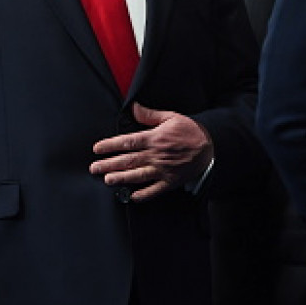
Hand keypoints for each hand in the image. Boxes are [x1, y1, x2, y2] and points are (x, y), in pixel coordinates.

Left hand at [89, 103, 213, 201]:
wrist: (211, 147)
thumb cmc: (190, 131)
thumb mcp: (171, 117)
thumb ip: (150, 115)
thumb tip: (134, 107)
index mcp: (154, 138)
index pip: (127, 142)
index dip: (110, 145)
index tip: (97, 149)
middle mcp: (156, 155)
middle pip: (128, 160)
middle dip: (109, 164)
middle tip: (94, 168)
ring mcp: (163, 170)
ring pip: (138, 175)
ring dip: (122, 178)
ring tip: (108, 180)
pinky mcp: (170, 181)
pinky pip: (155, 190)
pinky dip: (143, 195)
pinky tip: (132, 197)